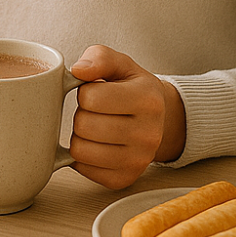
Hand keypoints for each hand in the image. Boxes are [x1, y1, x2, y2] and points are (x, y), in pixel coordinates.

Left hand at [68, 45, 186, 189]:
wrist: (157, 118)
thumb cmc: (131, 87)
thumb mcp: (120, 63)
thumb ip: (99, 58)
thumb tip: (78, 70)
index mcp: (147, 99)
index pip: (92, 98)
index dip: (84, 92)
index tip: (95, 91)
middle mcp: (148, 134)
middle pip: (84, 125)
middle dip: (81, 114)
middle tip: (94, 111)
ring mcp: (139, 160)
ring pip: (81, 151)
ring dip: (79, 136)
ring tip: (95, 126)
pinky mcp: (125, 178)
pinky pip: (84, 170)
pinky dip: (83, 156)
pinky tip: (96, 144)